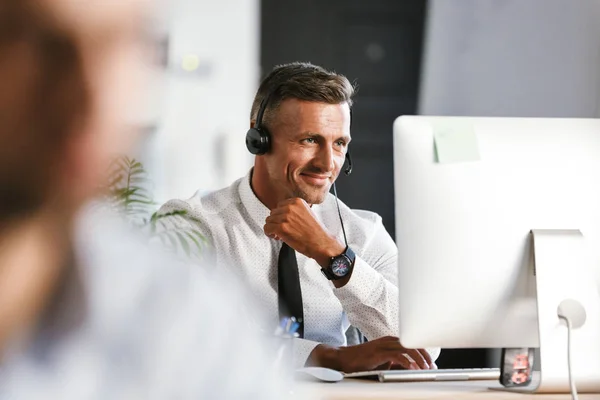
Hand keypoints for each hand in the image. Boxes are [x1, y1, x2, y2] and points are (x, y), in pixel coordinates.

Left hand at [264, 198, 344, 266]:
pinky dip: (269, 234)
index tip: (285, 223)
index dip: (281, 216)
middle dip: (277, 222)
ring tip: (281, 235)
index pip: (279, 206)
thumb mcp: (306, 212)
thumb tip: (281, 213)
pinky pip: (267, 228)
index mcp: (297, 201)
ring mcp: (285, 217)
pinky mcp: (281, 228)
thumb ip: (294, 210)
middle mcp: (290, 207)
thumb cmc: (315, 231)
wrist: (321, 243)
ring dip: (273, 228)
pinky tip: (277, 237)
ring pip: (269, 220)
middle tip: (283, 230)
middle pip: (273, 213)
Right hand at [307, 336, 434, 372]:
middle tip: (431, 366)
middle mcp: (388, 341)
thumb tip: (411, 369)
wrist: (344, 358)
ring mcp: (383, 346)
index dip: (423, 352)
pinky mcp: (378, 353)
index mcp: (390, 341)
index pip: (411, 343)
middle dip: (425, 355)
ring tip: (425, 368)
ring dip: (419, 359)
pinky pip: (397, 356)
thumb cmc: (362, 360)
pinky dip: (407, 362)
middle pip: (412, 343)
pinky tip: (413, 368)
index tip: (430, 363)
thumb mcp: (382, 361)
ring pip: (407, 348)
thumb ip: (396, 363)